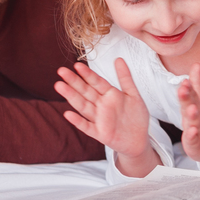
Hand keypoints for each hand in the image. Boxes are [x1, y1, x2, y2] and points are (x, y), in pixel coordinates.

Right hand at [55, 59, 158, 176]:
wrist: (139, 140)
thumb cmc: (135, 117)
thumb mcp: (133, 94)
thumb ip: (125, 77)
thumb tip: (118, 59)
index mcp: (109, 95)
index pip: (96, 82)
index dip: (88, 74)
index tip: (77, 65)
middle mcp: (102, 106)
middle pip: (86, 92)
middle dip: (74, 81)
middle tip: (62, 71)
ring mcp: (99, 119)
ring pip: (83, 106)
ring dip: (71, 96)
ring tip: (60, 86)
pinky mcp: (100, 133)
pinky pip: (87, 127)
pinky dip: (78, 121)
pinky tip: (68, 114)